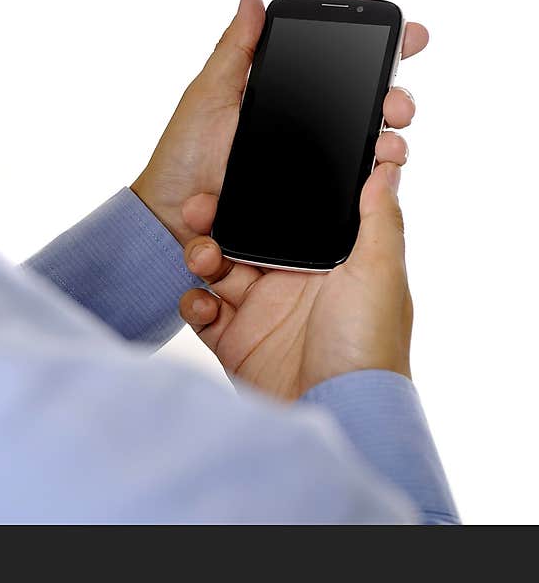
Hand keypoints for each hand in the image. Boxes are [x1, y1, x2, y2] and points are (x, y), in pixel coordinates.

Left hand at [131, 0, 428, 246]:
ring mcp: (307, 173)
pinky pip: (346, 197)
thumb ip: (236, 50)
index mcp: (285, 102)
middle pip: (366, 113)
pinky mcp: (305, 207)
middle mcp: (304, 136)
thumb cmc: (182, 157)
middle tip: (396, 105)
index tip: (409, 39)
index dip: (381, 55)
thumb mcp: (208, 95)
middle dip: (396, 102)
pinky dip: (371, 187)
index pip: (342, 73)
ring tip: (389, 146)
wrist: (169, 217)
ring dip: (390, 146)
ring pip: (365, 155)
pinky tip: (376, 178)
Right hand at [179, 162, 412, 399]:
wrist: (334, 412)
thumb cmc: (368, 345)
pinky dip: (194, 303)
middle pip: (244, 237)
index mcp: (325, 262)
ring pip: (217, 269)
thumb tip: (387, 170)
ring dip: (202, 256)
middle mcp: (290, 283)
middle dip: (218, 221)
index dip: (262, 196)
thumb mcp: (381, 274)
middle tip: (198, 210)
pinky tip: (205, 304)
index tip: (236, 177)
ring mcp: (260, 312)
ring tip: (202, 258)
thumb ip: (379, 219)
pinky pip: (202, 311)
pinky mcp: (234, 341)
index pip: (288, 217)